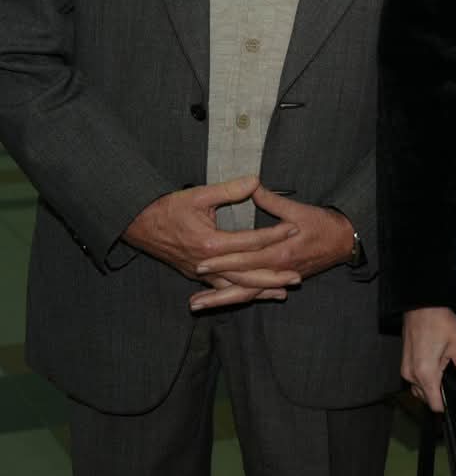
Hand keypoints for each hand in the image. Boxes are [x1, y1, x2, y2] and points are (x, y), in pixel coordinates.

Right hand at [122, 176, 298, 306]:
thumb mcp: (198, 195)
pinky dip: (240, 293)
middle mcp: (207, 263)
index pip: (250, 241)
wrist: (138, 225)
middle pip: (246, 274)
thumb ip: (228, 189)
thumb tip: (255, 180)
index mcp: (210, 242)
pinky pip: (222, 289)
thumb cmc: (167, 208)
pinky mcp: (196, 276)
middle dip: (273, 277)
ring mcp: (200, 273)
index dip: (274, 234)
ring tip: (283, 293)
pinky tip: (254, 295)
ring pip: (235, 287)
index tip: (295, 229)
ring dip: (259, 290)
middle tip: (297, 277)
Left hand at [186, 185, 356, 310]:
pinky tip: (224, 300)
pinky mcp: (283, 279)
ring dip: (223, 300)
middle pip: (243, 284)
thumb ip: (273, 201)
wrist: (345, 241)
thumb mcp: (300, 210)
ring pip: (248, 293)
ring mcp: (281, 277)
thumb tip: (252, 185)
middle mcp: (279, 270)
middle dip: (216, 291)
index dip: (222, 262)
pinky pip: (258, 292)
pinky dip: (239, 297)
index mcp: (281, 252)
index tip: (200, 263)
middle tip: (192, 299)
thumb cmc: (324, 224)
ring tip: (198, 305)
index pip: (246, 259)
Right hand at [400, 307, 455, 413]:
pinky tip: (438, 364)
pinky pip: (417, 380)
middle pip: (428, 398)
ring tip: (447, 367)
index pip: (436, 405)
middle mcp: (411, 376)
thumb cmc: (440, 322)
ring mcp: (406, 370)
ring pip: (422, 390)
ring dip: (435, 385)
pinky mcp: (405, 364)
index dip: (449, 406)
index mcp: (425, 374)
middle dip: (443, 393)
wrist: (422, 305)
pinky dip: (428, 378)